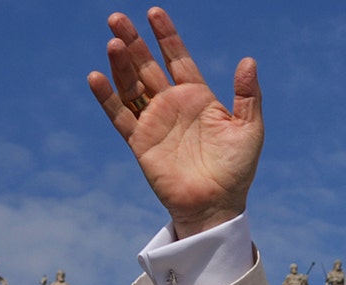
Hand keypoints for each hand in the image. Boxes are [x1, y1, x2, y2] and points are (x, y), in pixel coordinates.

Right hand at [88, 7, 262, 237]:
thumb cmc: (236, 170)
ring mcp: (154, 122)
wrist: (216, 205)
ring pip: (131, 86)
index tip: (154, 13)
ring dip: (121, 64)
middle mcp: (172, 105)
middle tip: (117, 18)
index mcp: (198, 98)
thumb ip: (247, 95)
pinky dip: (108, 97)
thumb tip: (249, 60)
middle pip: (147, 66)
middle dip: (133, 42)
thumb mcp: (249, 129)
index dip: (167, 37)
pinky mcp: (140, 142)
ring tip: (112, 41)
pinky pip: (120, 116)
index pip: (178, 59)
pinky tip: (97, 77)